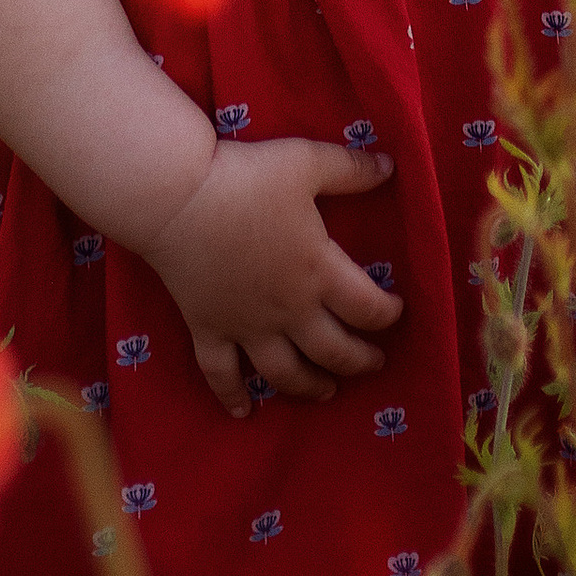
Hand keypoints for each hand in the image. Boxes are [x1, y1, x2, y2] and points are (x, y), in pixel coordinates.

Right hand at [135, 137, 404, 418]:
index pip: (367, 308)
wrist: (178, 198)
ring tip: (328, 392)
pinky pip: (222, 374)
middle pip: (334, 351)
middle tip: (374, 363)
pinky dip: (232, 396)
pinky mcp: (210, 329)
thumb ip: (351, 168)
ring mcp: (248, 326)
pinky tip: (243, 412)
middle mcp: (289, 310)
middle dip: (360, 360)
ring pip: (287, 373)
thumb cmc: (247, 178)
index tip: (397, 311)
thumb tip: (391, 166)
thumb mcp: (307, 162)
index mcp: (318, 271)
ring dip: (311, 387)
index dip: (388, 314)